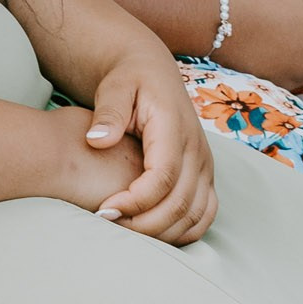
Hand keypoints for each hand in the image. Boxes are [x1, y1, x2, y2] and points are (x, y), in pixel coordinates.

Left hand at [76, 50, 216, 243]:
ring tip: (125, 231)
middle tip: (108, 225)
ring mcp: (205, 165)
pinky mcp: (205, 175)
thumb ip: (108, 112)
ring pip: (195, 215)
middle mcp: (197, 150)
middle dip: (144, 224)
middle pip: (180, 204)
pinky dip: (182, 231)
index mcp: (175, 129)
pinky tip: (151, 232)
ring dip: (162, 232)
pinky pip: (205, 214)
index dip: (135, 201)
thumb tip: (97, 140)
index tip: (104, 211)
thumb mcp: (114, 86)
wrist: (153, 70)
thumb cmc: (129, 79)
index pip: (162, 177)